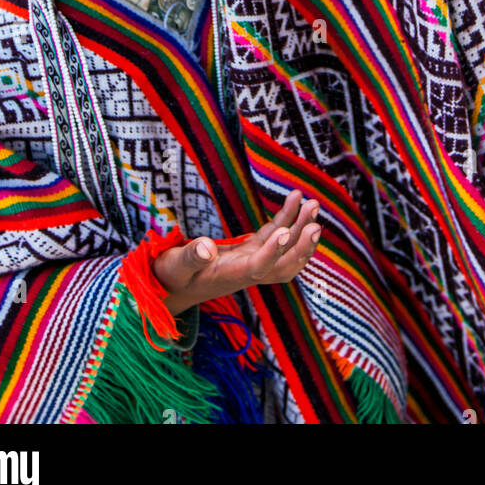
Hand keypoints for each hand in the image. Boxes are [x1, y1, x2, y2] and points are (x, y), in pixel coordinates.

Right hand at [152, 189, 320, 316]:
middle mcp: (246, 272)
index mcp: (230, 277)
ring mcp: (250, 261)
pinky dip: (286, 218)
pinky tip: (295, 197)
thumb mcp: (174, 265)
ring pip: (284, 250)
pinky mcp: (249, 251)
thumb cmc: (169, 276)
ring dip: (300, 229)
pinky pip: (273, 235)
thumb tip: (207, 247)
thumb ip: (191, 256)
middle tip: (315, 222)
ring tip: (313, 204)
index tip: (284, 233)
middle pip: (283, 266)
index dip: (273, 253)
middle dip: (301, 246)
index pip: (257, 268)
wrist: (170, 287)